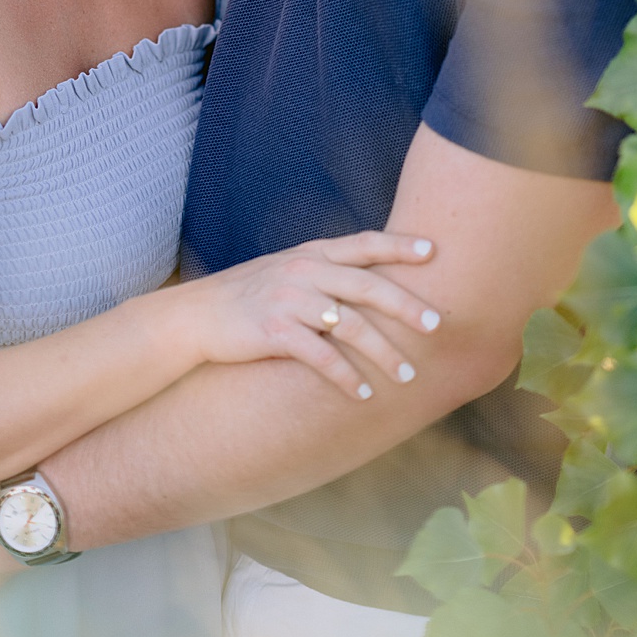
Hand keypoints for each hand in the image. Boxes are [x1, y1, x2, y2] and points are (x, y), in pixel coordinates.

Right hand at [177, 230, 439, 399]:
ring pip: (349, 325)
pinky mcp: (274, 332)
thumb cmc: (253, 294)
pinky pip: (319, 356)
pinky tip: (363, 394)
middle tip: (436, 325)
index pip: (364, 243)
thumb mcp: (290, 268)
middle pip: (366, 285)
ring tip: (407, 375)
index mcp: (313, 252)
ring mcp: (289, 299)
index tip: (433, 250)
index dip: (399, 245)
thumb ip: (328, 269)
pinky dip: (345, 377)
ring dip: (383, 353)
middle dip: (405, 306)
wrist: (200, 315)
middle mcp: (304, 270)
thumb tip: (373, 276)